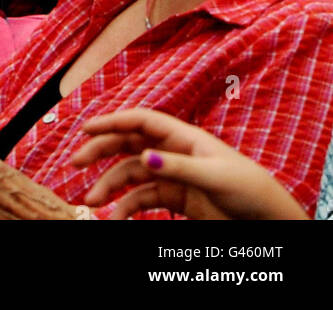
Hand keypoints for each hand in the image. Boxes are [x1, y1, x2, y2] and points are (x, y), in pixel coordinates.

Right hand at [71, 108, 307, 220]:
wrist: (267, 219)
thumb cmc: (247, 189)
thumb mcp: (213, 176)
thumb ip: (177, 167)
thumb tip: (143, 157)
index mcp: (183, 137)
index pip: (141, 121)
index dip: (112, 121)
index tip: (86, 129)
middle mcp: (174, 153)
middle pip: (129, 144)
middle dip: (101, 151)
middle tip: (75, 163)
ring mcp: (174, 176)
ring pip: (132, 174)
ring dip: (110, 185)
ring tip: (92, 201)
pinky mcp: (177, 199)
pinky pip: (143, 199)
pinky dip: (127, 206)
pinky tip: (116, 217)